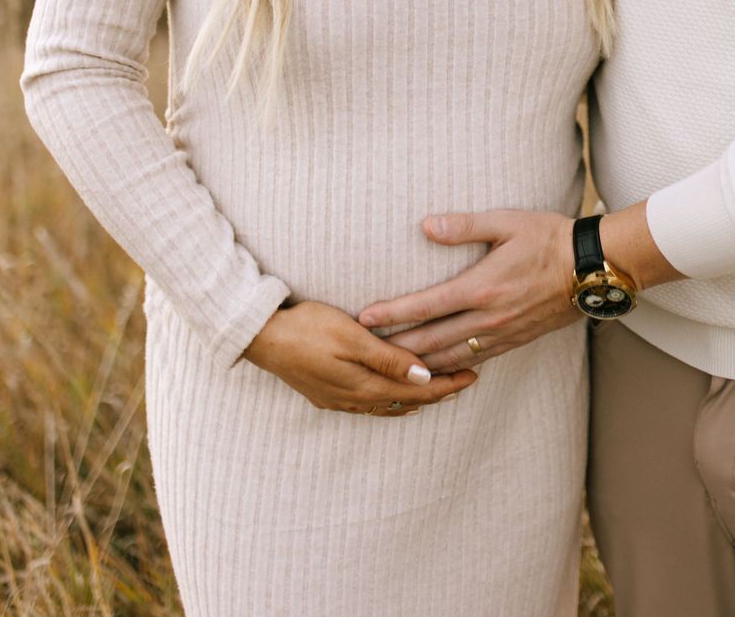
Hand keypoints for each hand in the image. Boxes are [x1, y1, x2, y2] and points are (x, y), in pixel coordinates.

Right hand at [242, 300, 477, 415]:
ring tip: (440, 389)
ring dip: (417, 399)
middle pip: (408, 402)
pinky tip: (396, 397)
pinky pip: (371, 406)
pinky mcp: (327, 395)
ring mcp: (340, 401)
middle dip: (439, 392)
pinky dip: (393, 401)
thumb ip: (388, 359)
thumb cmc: (307, 328)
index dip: (448, 385)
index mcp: (365, 386)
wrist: (262, 337)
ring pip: (390, 407)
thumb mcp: (351, 337)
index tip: (473, 374)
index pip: (418, 391)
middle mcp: (356, 401)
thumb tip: (425, 377)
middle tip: (466, 380)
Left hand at [358, 210, 579, 371]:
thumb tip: (426, 225)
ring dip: (416, 363)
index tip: (364, 318)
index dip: (391, 313)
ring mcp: (500, 335)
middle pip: (429, 340)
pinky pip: (471, 362)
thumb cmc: (548, 238)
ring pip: (448, 358)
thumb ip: (464, 225)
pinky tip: (432, 370)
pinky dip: (446, 369)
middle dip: (394, 347)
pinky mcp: (512, 342)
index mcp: (480, 287)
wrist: (591, 268)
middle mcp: (487, 318)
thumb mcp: (506, 221)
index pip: (425, 305)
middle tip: (363, 350)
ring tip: (388, 365)